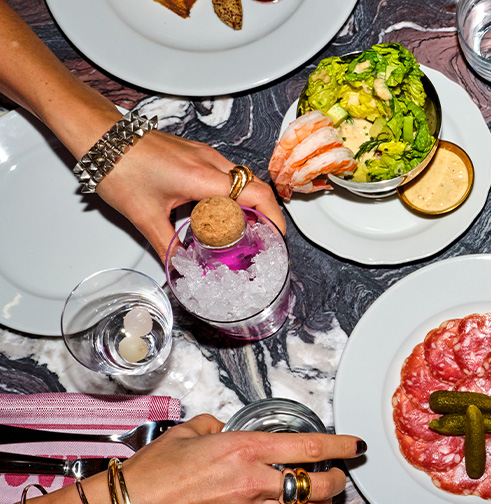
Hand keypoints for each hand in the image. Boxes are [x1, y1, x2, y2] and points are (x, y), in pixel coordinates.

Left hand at [97, 131, 285, 260]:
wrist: (98, 135)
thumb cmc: (118, 165)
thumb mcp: (144, 216)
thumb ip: (166, 245)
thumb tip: (179, 267)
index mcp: (203, 177)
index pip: (258, 195)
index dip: (275, 217)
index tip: (278, 237)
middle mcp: (209, 162)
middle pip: (255, 187)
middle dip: (264, 214)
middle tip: (261, 238)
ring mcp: (203, 154)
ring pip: (242, 179)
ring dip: (247, 203)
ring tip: (239, 227)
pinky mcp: (195, 152)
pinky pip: (226, 173)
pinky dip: (231, 193)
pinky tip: (216, 209)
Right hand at [101, 414, 363, 503]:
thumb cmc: (151, 474)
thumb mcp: (186, 433)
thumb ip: (214, 427)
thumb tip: (223, 429)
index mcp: (245, 450)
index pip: (309, 447)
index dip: (340, 447)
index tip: (356, 446)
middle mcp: (253, 483)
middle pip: (316, 485)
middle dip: (337, 481)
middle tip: (340, 476)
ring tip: (324, 499)